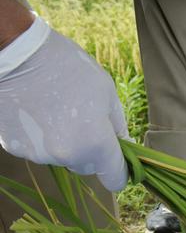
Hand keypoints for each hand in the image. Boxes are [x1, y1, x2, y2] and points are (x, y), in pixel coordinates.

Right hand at [0, 18, 128, 190]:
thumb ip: (117, 125)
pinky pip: (37, 149)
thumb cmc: (66, 66)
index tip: (120, 163)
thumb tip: (124, 145)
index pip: (115, 179)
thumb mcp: (105, 90)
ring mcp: (38, 154)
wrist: (14, 53)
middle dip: (90, 151)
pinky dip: (39, 137)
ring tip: (54, 109)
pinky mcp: (15, 148)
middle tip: (81, 119)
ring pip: (60, 157)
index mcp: (95, 144)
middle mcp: (67, 156)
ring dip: (63, 142)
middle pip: (86, 167)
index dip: (120, 172)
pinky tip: (35, 111)